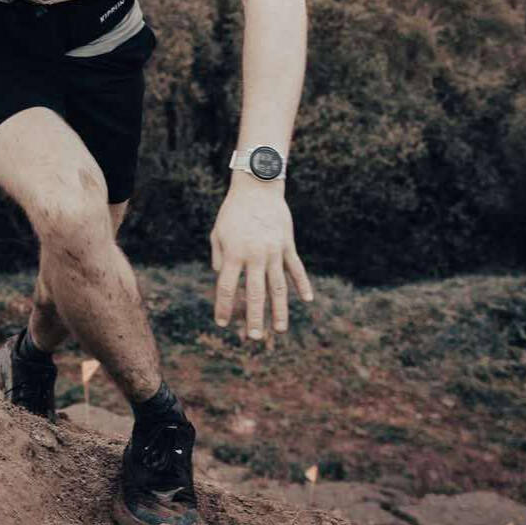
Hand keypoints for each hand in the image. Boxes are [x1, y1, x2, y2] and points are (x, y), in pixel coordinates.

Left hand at [209, 180, 312, 339]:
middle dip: (253, 317)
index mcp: (234, 253)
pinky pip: (296, 269)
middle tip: (253, 337)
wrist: (257, 187)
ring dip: (280, 310)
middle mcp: (255, 255)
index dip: (224, 306)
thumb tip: (221, 277)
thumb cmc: (233, 211)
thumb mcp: (218, 232)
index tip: (222, 323)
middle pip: (255, 293)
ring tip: (279, 330)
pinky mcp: (288, 245)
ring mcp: (274, 251)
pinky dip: (303, 284)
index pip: (227, 287)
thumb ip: (218, 256)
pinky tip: (307, 300)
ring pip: (278, 287)